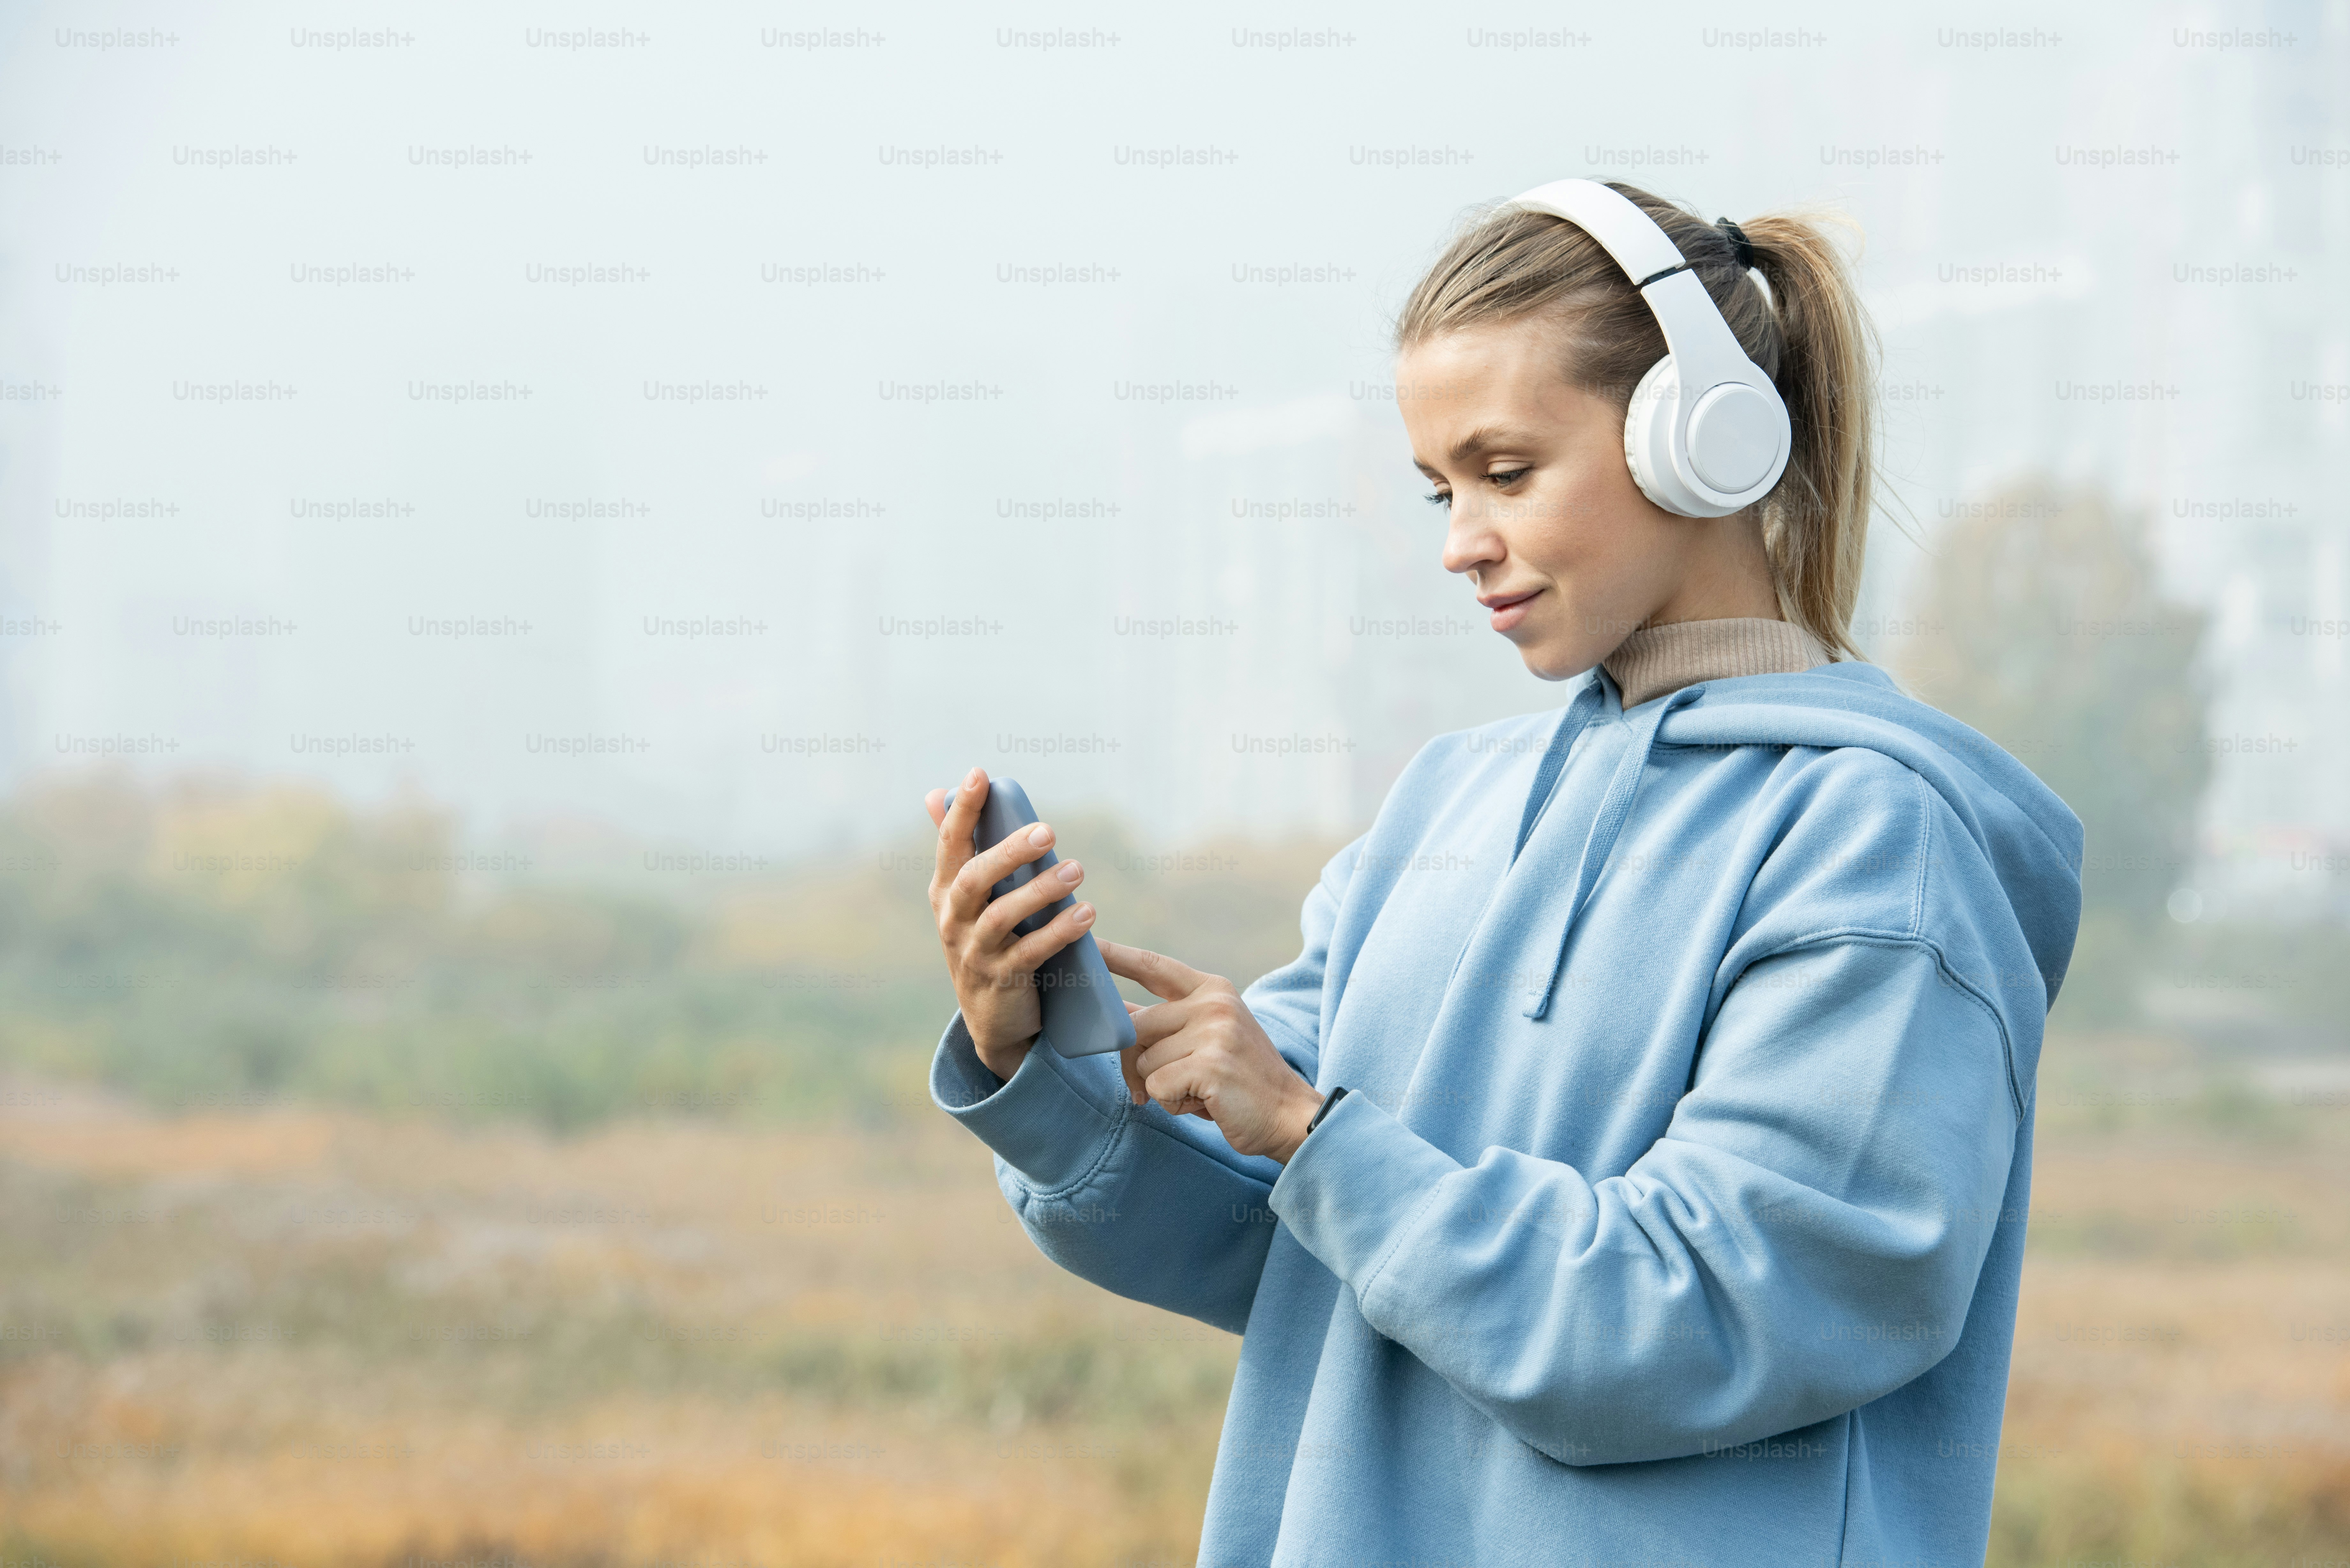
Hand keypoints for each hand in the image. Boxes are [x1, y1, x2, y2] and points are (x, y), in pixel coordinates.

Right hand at [924, 768, 1095, 1081]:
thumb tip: (936, 794)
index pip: (950, 844)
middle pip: (975, 878)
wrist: (993, 1021)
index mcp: (945, 892)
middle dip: (1009, 851)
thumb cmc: (986, 943)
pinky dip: (1059, 931)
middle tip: (1048, 830)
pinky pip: (1030, 953)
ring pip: (1003, 916)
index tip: (980, 774)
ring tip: (1076, 870)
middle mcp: (953, 920)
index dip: (963, 809)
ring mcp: (975, 952)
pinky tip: (1086, 914)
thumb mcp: (967, 900)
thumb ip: (960, 849)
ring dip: (1041, 890)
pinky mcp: (1002, 980)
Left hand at [1099, 940, 1324, 1163]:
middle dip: (1138, 1062)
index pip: (1153, 965)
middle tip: (1171, 1082)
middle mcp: (1212, 1003)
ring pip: (1143, 1061)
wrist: (1289, 1114)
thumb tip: (1116, 1014)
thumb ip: (1167, 1022)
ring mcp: (1214, 1032)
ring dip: (1162, 1086)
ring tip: (1200, 1089)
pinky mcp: (1211, 1064)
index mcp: (1212, 989)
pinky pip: (1157, 1087)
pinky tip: (1205, 1102)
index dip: (1116, 956)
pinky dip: (1173, 1103)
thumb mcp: (1208, 1036)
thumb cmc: (1240, 1080)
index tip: (1087, 943)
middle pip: (1134, 1026)